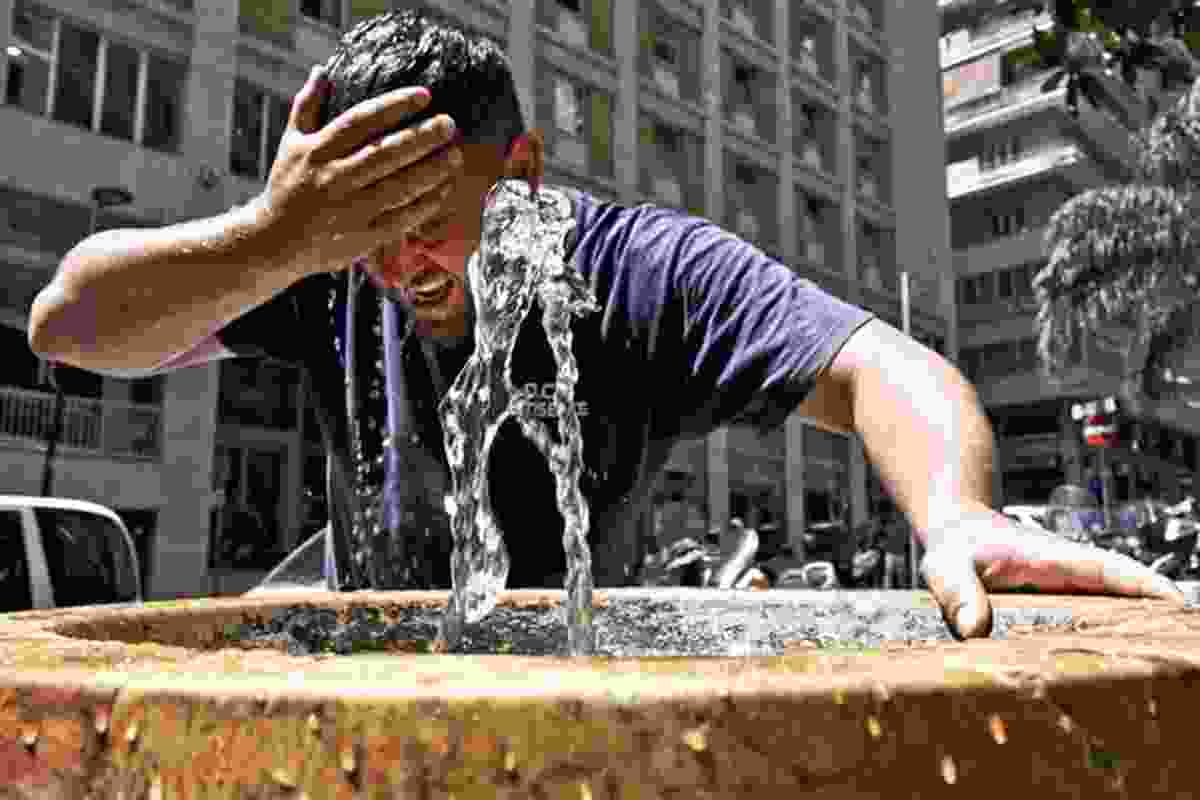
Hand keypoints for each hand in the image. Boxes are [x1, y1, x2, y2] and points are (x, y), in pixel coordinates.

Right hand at [253, 64, 462, 277]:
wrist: (272, 243)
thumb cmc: (286, 187)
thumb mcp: (290, 143)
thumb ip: (307, 106)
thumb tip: (322, 71)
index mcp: (317, 151)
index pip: (360, 121)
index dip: (394, 106)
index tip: (424, 95)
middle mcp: (333, 179)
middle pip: (385, 153)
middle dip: (422, 137)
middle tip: (450, 123)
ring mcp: (349, 210)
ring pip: (398, 187)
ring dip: (431, 170)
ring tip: (456, 155)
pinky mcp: (362, 237)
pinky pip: (401, 218)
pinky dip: (426, 204)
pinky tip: (445, 188)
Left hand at [920, 509, 1185, 639]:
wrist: (952, 530)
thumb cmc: (952, 545)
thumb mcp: (946, 567)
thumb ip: (958, 595)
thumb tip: (973, 629)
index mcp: (1051, 558)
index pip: (1108, 569)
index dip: (1143, 585)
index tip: (1175, 602)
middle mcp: (1068, 573)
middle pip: (1125, 593)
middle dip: (1155, 615)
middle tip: (1182, 645)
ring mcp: (1067, 589)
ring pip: (1113, 608)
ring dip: (1137, 628)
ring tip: (1165, 662)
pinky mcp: (1059, 604)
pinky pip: (1093, 618)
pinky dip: (1112, 635)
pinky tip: (1121, 667)